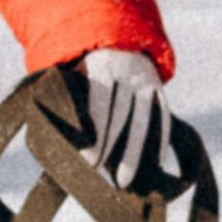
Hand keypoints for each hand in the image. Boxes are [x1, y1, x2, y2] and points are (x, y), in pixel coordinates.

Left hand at [74, 48, 170, 193]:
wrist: (119, 40)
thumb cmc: (86, 66)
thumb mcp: (76, 71)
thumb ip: (71, 97)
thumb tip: (58, 140)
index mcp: (103, 65)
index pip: (100, 102)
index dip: (96, 132)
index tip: (87, 160)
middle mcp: (128, 71)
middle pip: (122, 114)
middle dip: (110, 146)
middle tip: (99, 172)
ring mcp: (147, 80)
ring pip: (144, 119)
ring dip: (133, 152)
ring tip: (123, 181)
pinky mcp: (159, 89)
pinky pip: (163, 117)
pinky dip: (160, 142)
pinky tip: (154, 166)